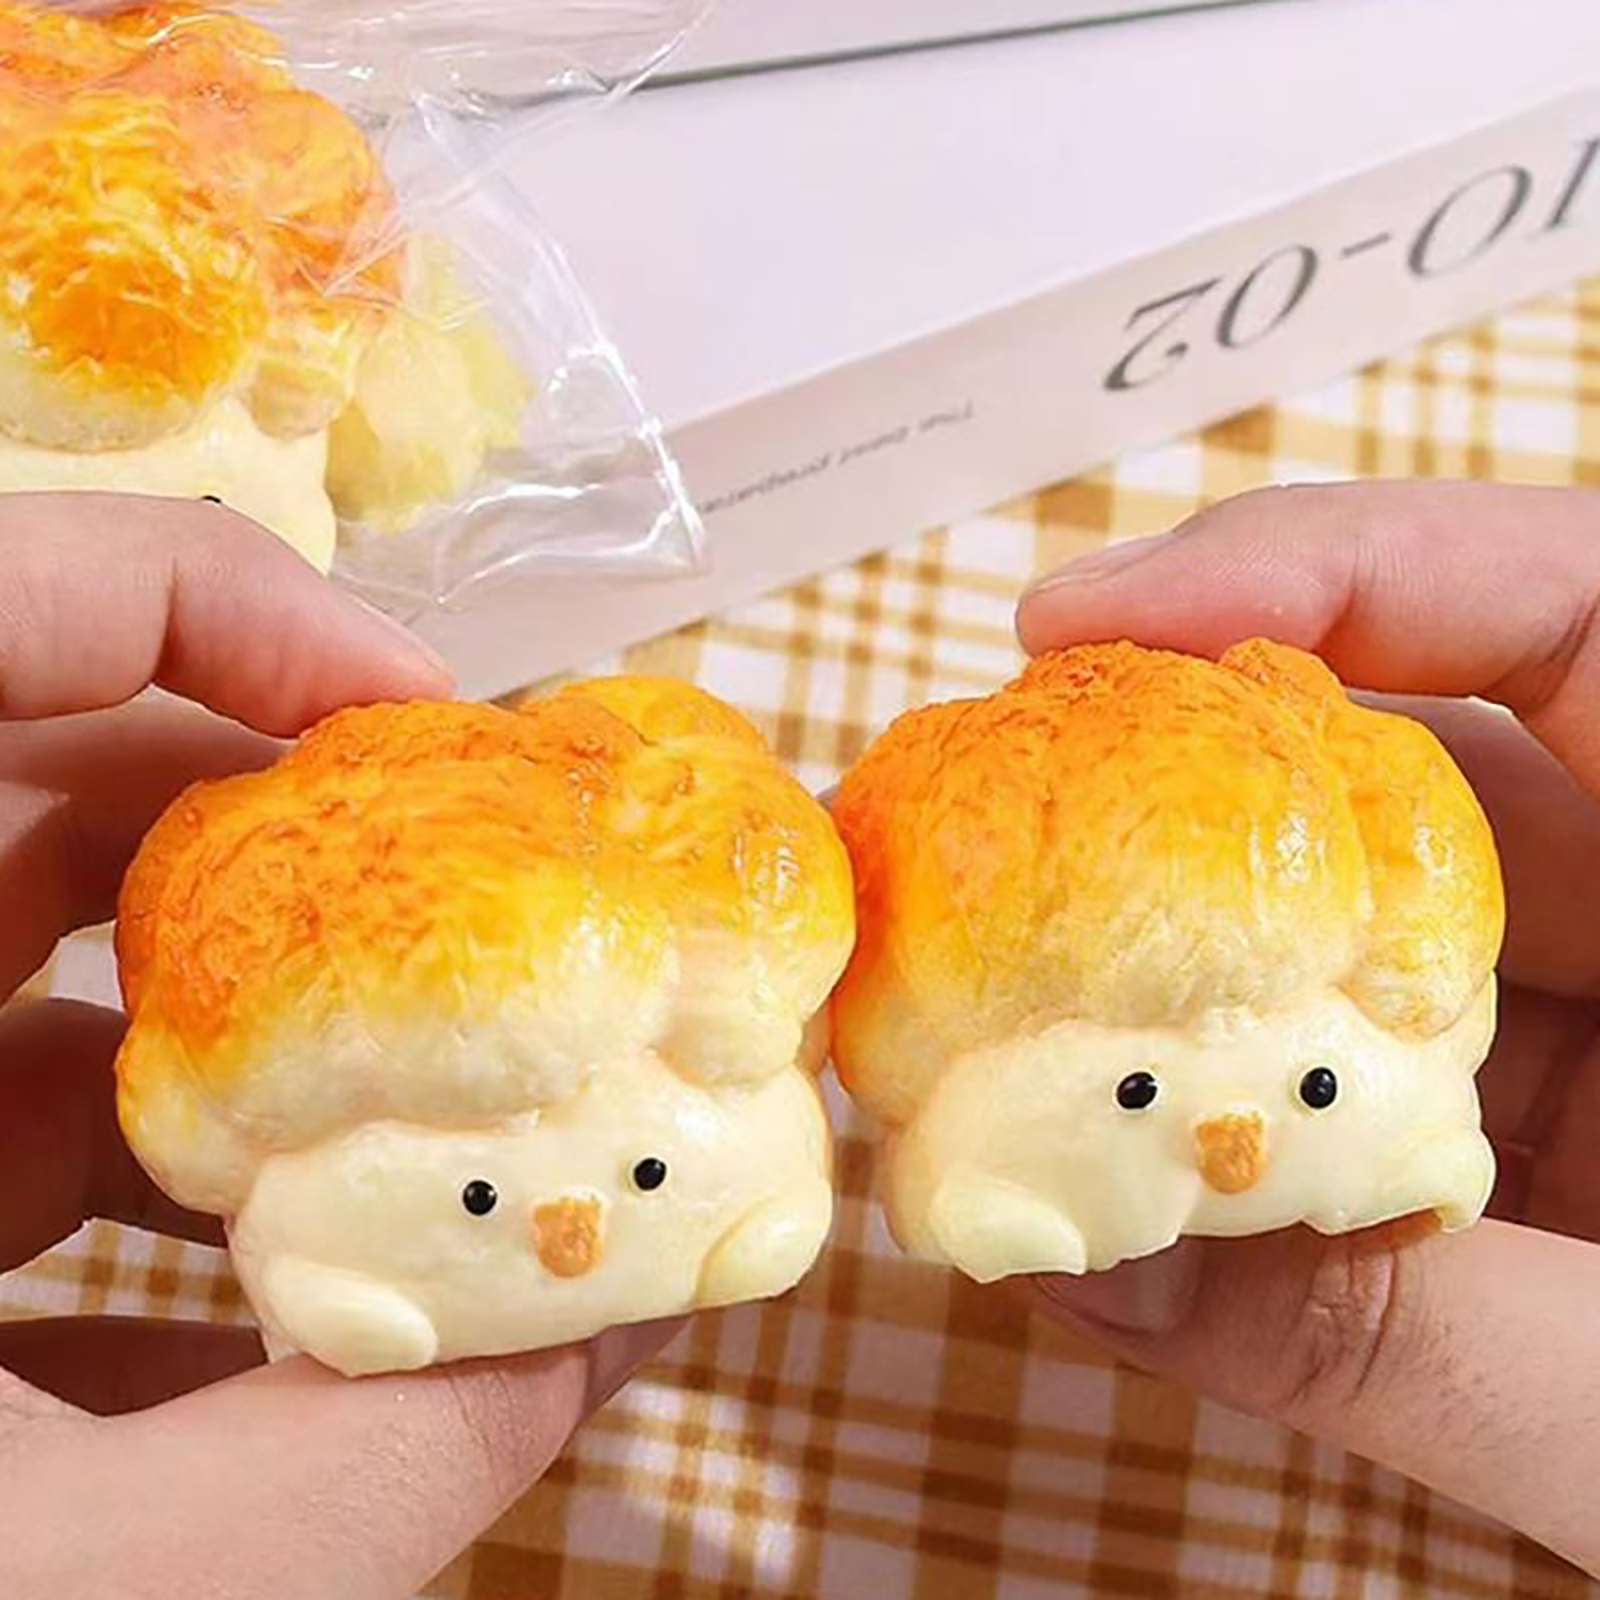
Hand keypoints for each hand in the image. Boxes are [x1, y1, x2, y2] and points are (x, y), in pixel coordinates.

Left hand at [0, 496, 671, 1598]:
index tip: (419, 717)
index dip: (208, 603)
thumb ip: (394, 1447)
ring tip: (400, 1152)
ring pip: (27, 980)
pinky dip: (137, 1187)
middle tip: (475, 928)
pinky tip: (258, 1320)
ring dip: (234, 1055)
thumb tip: (636, 1319)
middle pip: (41, 797)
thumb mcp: (115, 1588)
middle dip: (287, 852)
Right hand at [1014, 481, 1599, 1576]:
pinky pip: (1375, 1067)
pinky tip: (1120, 1145)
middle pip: (1418, 766)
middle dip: (1187, 787)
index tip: (1082, 616)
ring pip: (1369, 929)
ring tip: (1006, 1004)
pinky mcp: (1564, 1129)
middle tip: (989, 824)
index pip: (1568, 604)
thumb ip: (1396, 1339)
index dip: (1325, 565)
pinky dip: (1246, 1101)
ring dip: (1193, 972)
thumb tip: (1070, 1257)